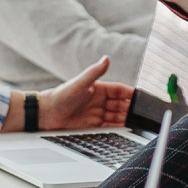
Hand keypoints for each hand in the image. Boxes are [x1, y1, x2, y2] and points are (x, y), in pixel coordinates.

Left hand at [4, 56, 134, 130]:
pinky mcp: (93, 125)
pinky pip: (110, 126)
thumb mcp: (80, 83)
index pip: (120, 90)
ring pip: (117, 116)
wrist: (47, 114)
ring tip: (136, 123)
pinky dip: (118, 128)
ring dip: (126, 118)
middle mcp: (100, 101)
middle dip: (131, 108)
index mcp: (99, 89)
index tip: (141, 97)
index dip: (130, 94)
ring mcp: (97, 113)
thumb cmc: (62, 95)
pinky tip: (125, 130)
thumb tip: (107, 58)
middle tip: (141, 113)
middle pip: (121, 104)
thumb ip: (94, 72)